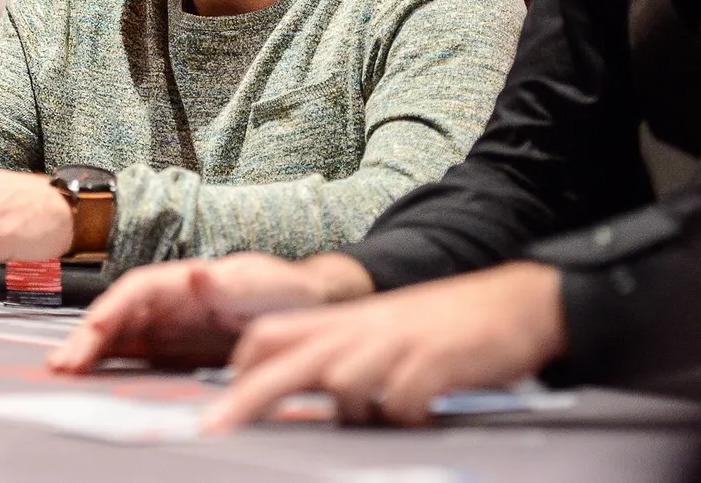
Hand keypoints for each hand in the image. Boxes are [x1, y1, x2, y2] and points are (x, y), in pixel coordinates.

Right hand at [47, 252, 344, 373]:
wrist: (304, 306)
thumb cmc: (282, 288)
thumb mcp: (260, 281)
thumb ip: (230, 282)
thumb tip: (196, 274)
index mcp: (181, 280)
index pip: (135, 291)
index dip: (111, 309)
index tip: (92, 329)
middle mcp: (165, 302)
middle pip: (118, 317)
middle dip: (87, 338)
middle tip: (60, 366)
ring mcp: (166, 328)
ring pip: (118, 339)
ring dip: (90, 356)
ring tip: (62, 377)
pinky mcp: (172, 352)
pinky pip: (134, 360)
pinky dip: (111, 371)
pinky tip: (94, 385)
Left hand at [203, 262, 567, 432]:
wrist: (514, 302)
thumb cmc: (443, 325)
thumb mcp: (381, 331)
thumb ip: (343, 355)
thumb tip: (313, 395)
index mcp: (341, 322)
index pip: (269, 333)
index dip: (241, 366)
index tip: (222, 402)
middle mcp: (358, 329)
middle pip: (284, 361)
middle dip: (248, 397)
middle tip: (216, 428)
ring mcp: (394, 344)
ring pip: (342, 384)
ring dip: (355, 411)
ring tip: (387, 412)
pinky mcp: (433, 363)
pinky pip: (401, 402)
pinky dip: (408, 416)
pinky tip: (425, 412)